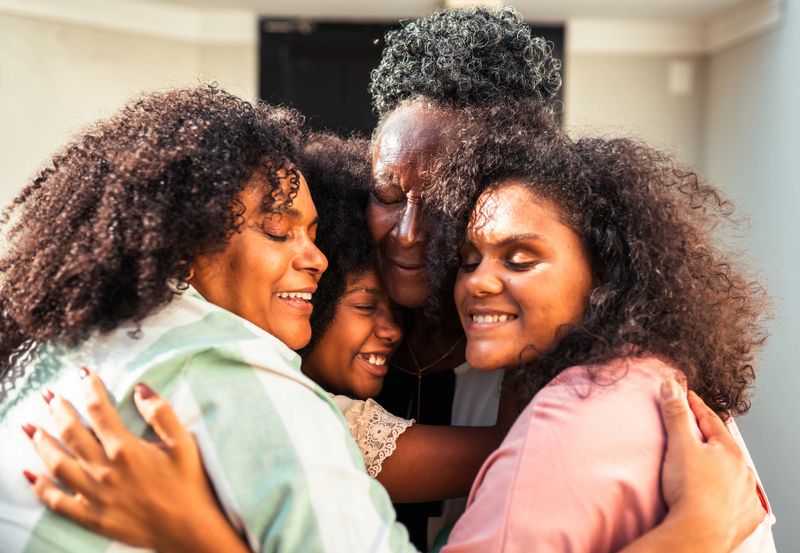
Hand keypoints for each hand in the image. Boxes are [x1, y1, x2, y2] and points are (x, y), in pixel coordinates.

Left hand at [23, 368, 245, 552]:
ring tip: (31, 427)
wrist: (188, 529)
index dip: (89, 388)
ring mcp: (94, 495)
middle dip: (58, 410)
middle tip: (50, 396)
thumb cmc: (189, 483)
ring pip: (57, 464)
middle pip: (72, 433)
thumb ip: (162, 413)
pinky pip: (58, 501)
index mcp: (126, 449)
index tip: (83, 374)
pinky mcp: (91, 517)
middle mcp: (104, 470)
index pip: (99, 410)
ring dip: (41, 442)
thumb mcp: (184, 443)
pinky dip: (41, 488)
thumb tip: (141, 388)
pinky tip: (30, 474)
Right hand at [658, 379, 765, 551]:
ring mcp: (745, 496)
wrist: (697, 532)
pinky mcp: (744, 518)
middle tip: (694, 429)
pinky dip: (731, 495)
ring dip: (721, 467)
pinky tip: (725, 496)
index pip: (711, 419)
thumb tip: (671, 386)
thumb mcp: (679, 444)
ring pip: (734, 474)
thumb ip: (676, 414)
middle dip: (709, 437)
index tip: (686, 396)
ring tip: (708, 464)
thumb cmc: (689, 490)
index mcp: (729, 451)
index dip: (695, 406)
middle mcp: (743, 472)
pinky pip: (740, 501)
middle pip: (723, 446)